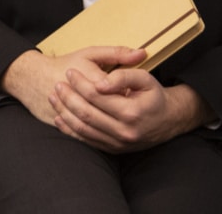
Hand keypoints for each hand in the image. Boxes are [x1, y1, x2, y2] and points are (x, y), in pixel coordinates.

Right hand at [0, 47, 145, 126]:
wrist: (32, 77)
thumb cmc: (67, 63)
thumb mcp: (92, 53)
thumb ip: (117, 53)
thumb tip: (142, 53)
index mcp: (91, 77)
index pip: (119, 91)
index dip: (129, 94)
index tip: (133, 93)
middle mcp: (81, 98)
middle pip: (109, 108)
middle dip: (120, 109)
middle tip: (127, 107)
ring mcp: (73, 115)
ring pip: (96, 122)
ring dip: (108, 121)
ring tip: (116, 116)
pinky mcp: (63, 125)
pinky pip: (82, 133)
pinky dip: (95, 130)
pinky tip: (102, 126)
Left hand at [51, 70, 214, 153]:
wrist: (167, 121)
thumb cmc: (154, 96)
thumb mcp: (145, 79)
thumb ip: (123, 76)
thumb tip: (101, 82)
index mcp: (131, 112)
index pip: (97, 96)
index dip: (80, 83)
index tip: (70, 72)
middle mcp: (123, 131)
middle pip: (86, 113)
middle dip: (68, 97)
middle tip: (58, 84)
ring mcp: (117, 143)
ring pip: (83, 128)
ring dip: (64, 112)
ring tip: (54, 97)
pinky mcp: (112, 149)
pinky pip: (86, 141)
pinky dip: (70, 130)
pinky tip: (59, 118)